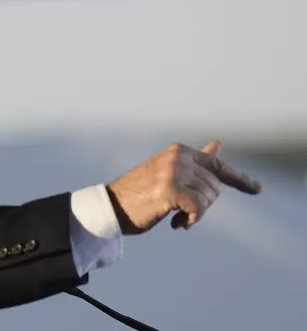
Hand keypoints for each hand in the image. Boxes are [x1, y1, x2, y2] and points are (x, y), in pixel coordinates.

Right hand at [107, 140, 261, 234]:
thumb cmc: (139, 193)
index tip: (257, 189)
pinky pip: (198, 210)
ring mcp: (174, 173)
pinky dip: (190, 221)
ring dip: (194, 215)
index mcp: (179, 151)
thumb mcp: (170, 173)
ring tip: (173, 216)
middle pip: (214, 187)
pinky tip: (175, 223)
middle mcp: (178, 158)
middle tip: (180, 212)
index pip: (217, 166)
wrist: (111, 207)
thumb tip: (218, 144)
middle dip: (202, 205)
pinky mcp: (170, 191)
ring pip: (208, 200)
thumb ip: (196, 160)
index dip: (239, 179)